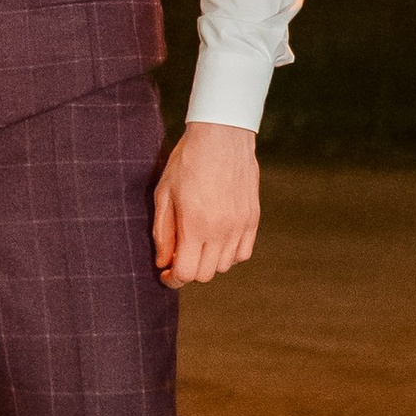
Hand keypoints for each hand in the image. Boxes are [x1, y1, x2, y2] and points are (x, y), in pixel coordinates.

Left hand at [152, 121, 260, 288]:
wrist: (222, 135)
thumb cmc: (187, 161)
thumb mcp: (164, 194)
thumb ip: (163, 232)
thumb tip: (163, 262)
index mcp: (196, 225)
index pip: (187, 273)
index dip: (173, 280)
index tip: (165, 274)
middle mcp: (221, 230)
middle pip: (206, 274)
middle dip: (189, 272)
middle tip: (178, 258)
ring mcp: (240, 225)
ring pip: (225, 265)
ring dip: (208, 262)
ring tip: (197, 243)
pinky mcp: (253, 218)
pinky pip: (243, 252)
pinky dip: (229, 254)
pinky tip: (217, 239)